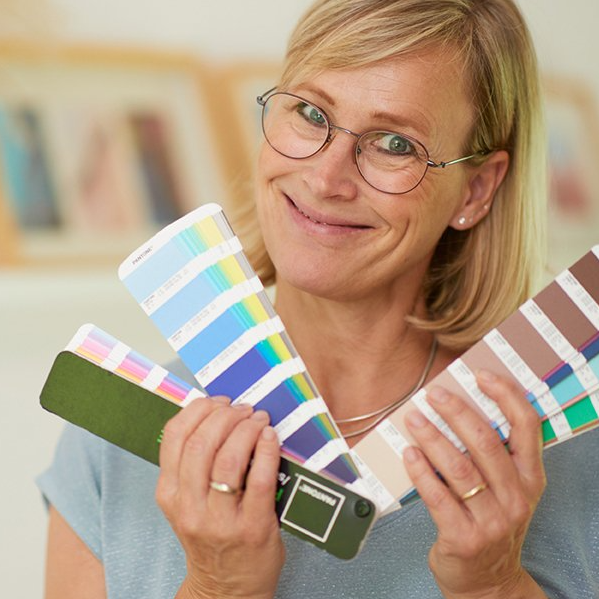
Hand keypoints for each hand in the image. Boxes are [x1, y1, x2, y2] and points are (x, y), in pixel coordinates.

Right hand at [156, 397, 284, 598]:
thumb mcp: (188, 503)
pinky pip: (260, 478)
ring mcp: (220, 520)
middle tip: (243, 409)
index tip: (218, 401)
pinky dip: (266, 450)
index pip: (175, 437)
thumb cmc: (211, 537)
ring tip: (258, 420)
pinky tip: (270, 438)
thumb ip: (193, 465)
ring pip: (228, 458)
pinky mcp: (252, 527)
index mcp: (169, 494)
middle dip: (225, 416)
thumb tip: (216, 414)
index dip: (199, 410)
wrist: (226, 589)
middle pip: (202, 443)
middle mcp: (189, 506)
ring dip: (246, 429)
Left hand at [403, 371, 546, 598]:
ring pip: (459, 468)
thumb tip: (456, 408)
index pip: (527, 428)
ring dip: (432, 438)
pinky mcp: (464, 538)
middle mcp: (516, 497)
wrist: (488, 582)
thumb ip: (491, 456)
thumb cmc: (491, 523)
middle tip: (432, 394)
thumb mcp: (506, 491)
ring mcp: (492, 520)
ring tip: (413, 418)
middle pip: (485, 443)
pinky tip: (409, 453)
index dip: (506, 397)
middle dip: (456, 412)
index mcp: (529, 479)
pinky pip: (438, 496)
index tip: (481, 375)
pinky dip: (421, 472)